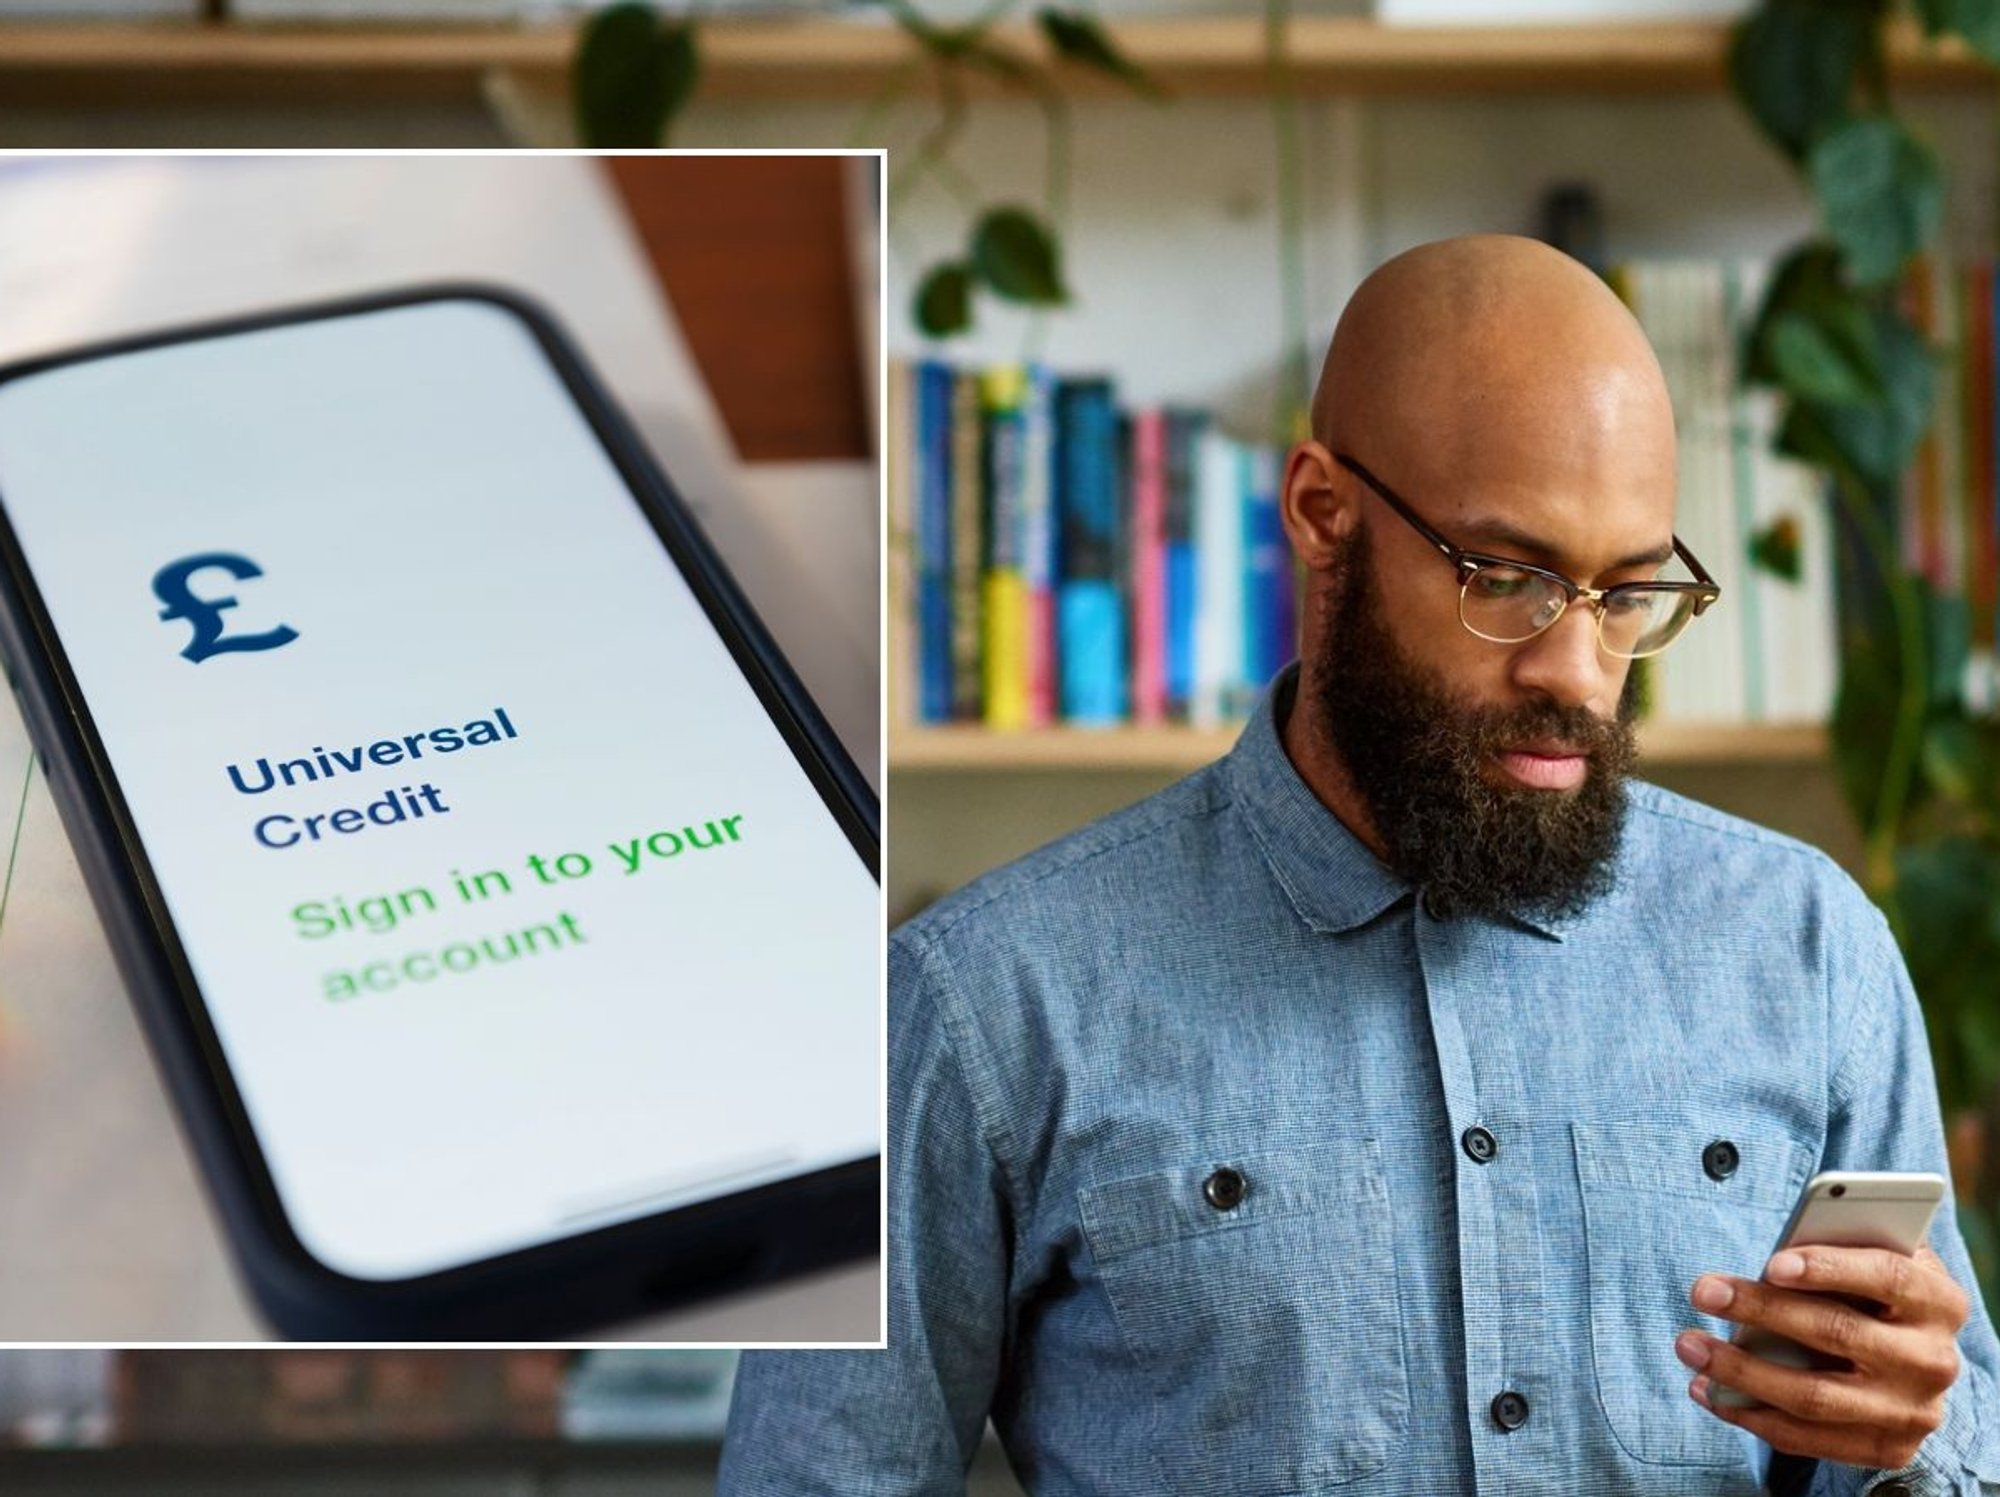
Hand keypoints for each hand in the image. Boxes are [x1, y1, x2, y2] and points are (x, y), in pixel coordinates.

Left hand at [1674, 1245, 1969, 1470]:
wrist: (1915, 1362)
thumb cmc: (1875, 1291)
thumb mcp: (1874, 1258)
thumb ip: (1842, 1246)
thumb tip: (1779, 1251)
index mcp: (1938, 1302)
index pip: (1887, 1277)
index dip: (1830, 1268)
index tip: (1772, 1262)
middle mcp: (1933, 1360)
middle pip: (1838, 1333)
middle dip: (1761, 1309)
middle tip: (1702, 1291)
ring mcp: (1911, 1412)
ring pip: (1815, 1395)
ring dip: (1740, 1371)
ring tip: (1688, 1344)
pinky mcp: (1886, 1448)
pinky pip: (1808, 1439)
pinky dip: (1750, 1415)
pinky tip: (1707, 1389)